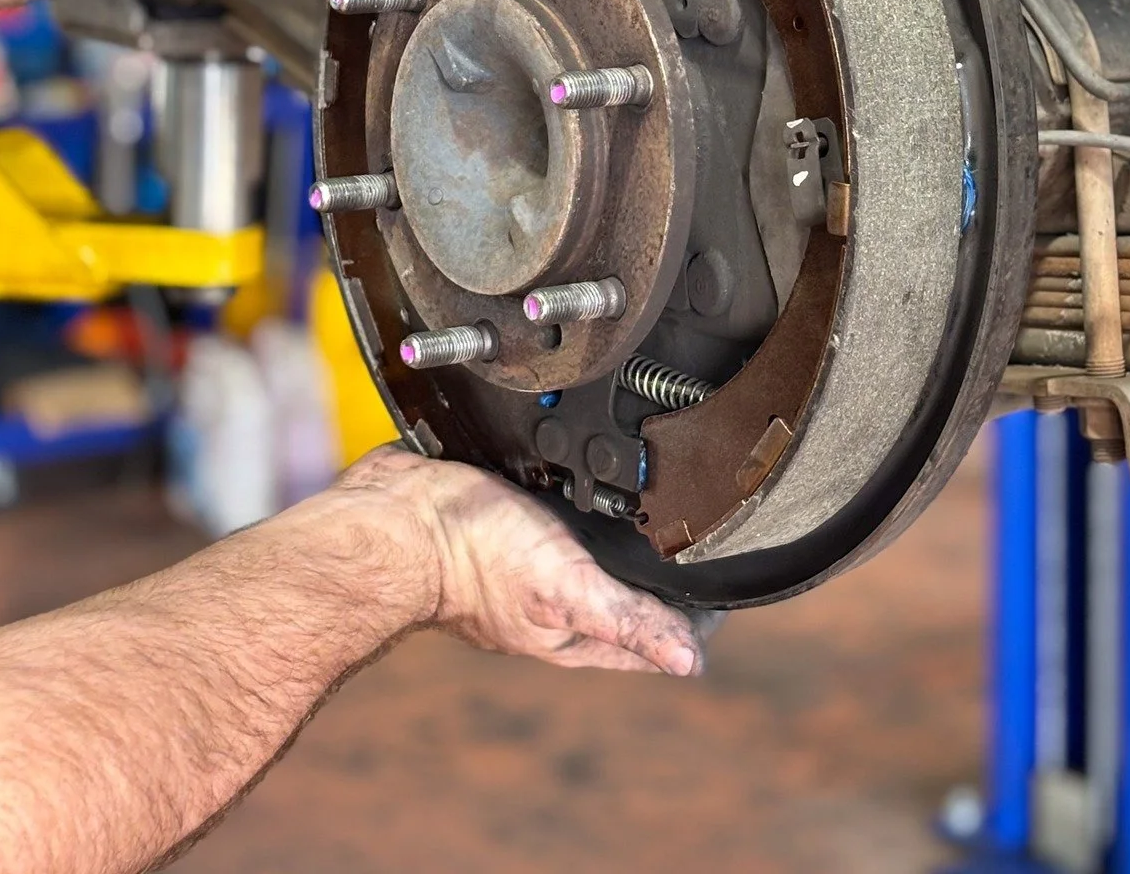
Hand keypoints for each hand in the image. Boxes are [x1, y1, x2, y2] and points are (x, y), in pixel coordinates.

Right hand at [337, 444, 702, 676]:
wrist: (395, 516)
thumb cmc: (470, 560)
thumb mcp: (563, 588)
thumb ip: (624, 620)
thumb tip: (691, 662)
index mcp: (575, 629)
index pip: (657, 632)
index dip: (699, 613)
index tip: (734, 580)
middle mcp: (557, 596)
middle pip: (629, 590)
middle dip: (666, 566)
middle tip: (708, 526)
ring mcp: (532, 556)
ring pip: (595, 544)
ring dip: (623, 523)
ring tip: (665, 493)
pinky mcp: (510, 513)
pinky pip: (558, 506)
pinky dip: (581, 491)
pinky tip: (594, 467)